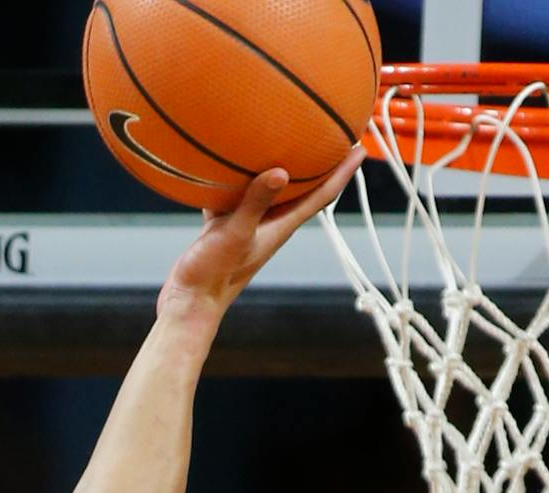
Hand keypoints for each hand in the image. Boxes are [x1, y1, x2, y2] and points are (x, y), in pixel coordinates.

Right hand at [158, 149, 366, 318]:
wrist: (188, 302)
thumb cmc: (213, 275)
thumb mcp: (235, 235)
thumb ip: (254, 204)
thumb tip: (280, 172)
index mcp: (281, 226)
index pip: (322, 195)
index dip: (343, 171)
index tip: (360, 148)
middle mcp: (270, 223)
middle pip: (303, 188)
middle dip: (319, 163)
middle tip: (330, 133)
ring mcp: (247, 224)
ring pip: (269, 190)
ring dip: (279, 167)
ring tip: (282, 139)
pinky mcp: (224, 226)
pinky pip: (234, 195)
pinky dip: (234, 178)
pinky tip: (223, 161)